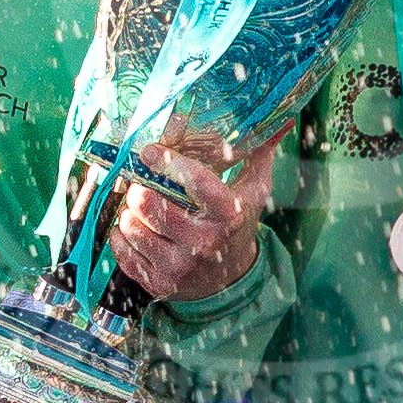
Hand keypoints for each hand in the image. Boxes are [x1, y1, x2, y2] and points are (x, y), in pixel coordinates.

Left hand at [107, 132, 281, 301]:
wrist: (231, 280)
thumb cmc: (238, 224)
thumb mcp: (253, 191)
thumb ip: (259, 153)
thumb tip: (282, 119)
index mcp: (227, 215)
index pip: (195, 181)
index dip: (168, 161)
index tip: (150, 151)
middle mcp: (203, 243)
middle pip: (149, 202)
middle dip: (140, 187)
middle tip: (142, 183)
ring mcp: (179, 266)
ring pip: (130, 225)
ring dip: (130, 212)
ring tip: (142, 208)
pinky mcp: (158, 283)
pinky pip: (121, 249)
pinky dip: (122, 234)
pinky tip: (138, 229)